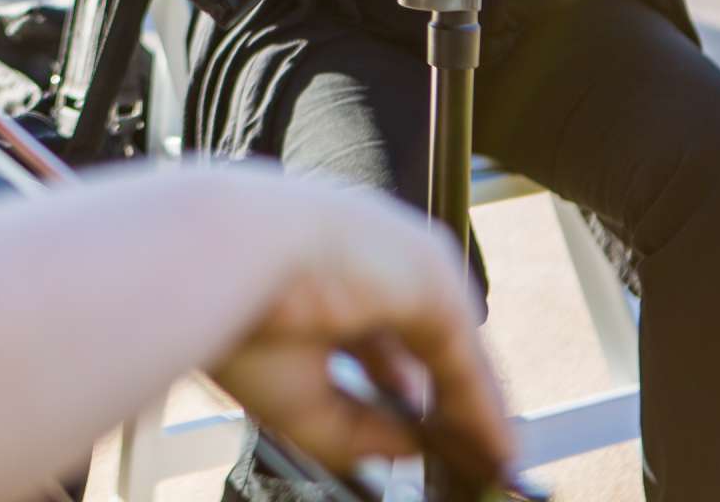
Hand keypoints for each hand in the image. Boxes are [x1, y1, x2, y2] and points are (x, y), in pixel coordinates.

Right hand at [210, 176, 513, 482]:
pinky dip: (484, 409)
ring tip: (486, 464)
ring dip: (471, 410)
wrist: (225, 255)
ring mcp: (406, 264)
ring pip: (451, 351)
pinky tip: (494, 452)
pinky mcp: (434, 280)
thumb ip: (359, 430)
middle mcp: (373, 262)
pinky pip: (468, 360)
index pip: (380, 339)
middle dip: (441, 400)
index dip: (401, 392)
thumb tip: (411, 449)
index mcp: (329, 273)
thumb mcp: (301, 397)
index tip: (414, 436)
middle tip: (459, 455)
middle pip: (423, 342)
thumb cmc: (238, 315)